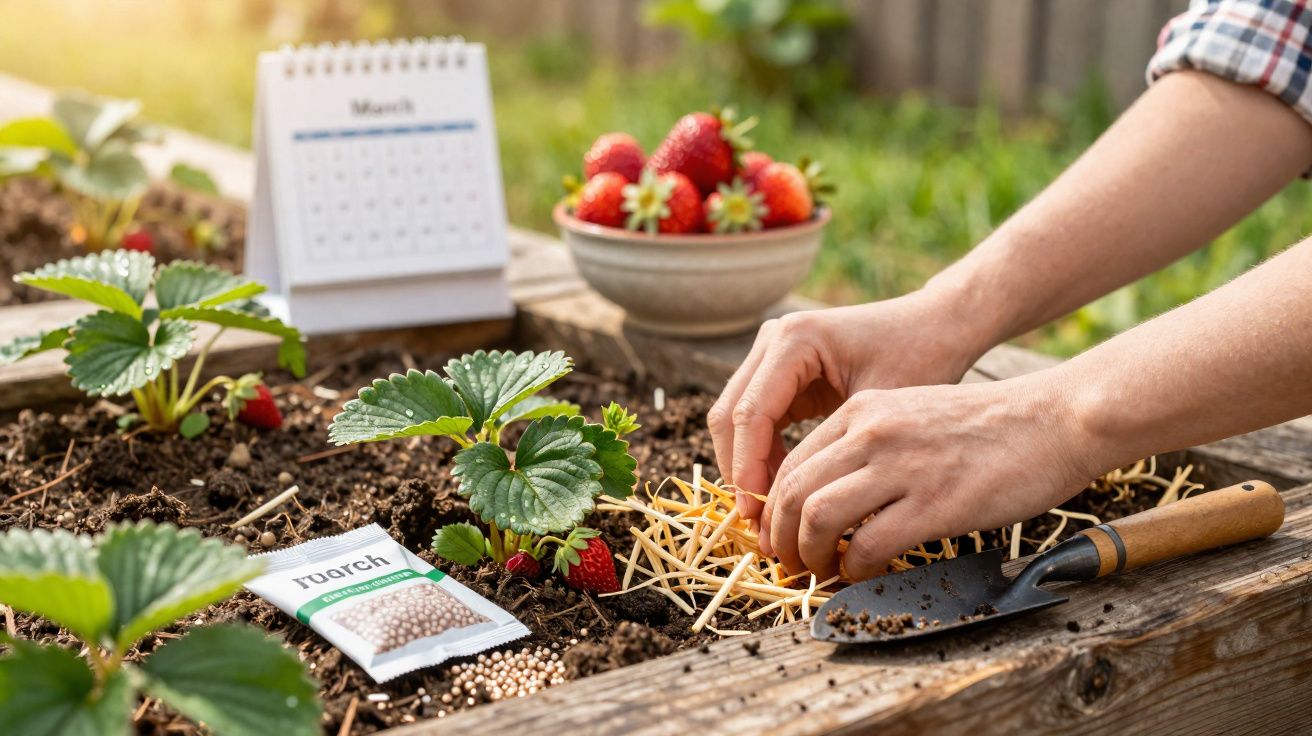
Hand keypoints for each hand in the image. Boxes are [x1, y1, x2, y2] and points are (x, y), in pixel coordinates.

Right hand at [708, 291, 991, 519]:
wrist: (935, 326)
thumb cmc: (920, 358)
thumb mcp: (883, 407)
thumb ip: (842, 451)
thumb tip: (811, 514)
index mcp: (794, 339)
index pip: (752, 413)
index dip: (748, 468)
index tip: (756, 514)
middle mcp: (773, 339)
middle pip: (730, 415)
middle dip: (739, 471)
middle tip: (755, 523)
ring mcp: (771, 352)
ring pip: (735, 419)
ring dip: (746, 466)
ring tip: (766, 515)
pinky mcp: (779, 371)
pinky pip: (756, 419)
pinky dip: (762, 455)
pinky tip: (780, 491)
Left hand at [759, 376, 1100, 580]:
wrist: (1056, 418)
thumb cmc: (990, 426)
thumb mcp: (914, 414)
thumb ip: (870, 445)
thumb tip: (834, 494)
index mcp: (864, 410)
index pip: (794, 463)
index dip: (776, 509)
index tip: (780, 536)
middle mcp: (873, 432)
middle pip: (794, 491)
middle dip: (780, 537)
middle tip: (789, 565)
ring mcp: (903, 466)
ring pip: (818, 516)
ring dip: (809, 555)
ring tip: (820, 573)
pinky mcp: (936, 502)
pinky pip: (870, 544)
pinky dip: (856, 569)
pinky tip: (864, 576)